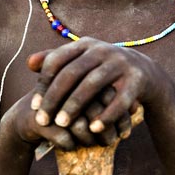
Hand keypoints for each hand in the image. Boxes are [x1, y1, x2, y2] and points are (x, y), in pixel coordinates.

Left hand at [27, 38, 163, 139]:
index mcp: (85, 45)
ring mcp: (121, 63)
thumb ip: (56, 61)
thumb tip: (28, 63)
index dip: (43, 83)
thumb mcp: (82, 61)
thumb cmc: (103, 70)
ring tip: (62, 125)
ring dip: (75, 106)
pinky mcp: (137, 80)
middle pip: (72, 73)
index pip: (57, 60)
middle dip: (54, 98)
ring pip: (93, 85)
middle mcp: (102, 50)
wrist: (145, 72)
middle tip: (43, 120)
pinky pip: (120, 100)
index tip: (34, 106)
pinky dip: (106, 115)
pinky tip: (93, 129)